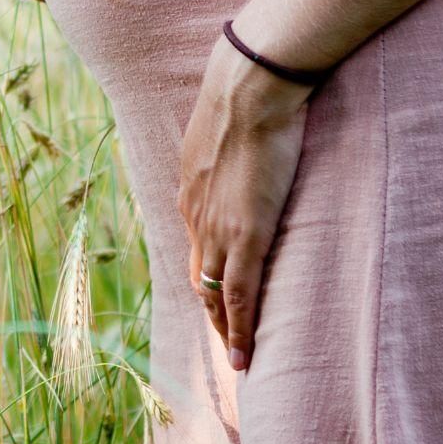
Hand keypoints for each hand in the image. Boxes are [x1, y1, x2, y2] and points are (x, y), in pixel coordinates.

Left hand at [177, 34, 313, 369]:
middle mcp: (196, 217)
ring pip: (215, 293)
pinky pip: (239, 293)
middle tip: (225, 343)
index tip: (217, 300)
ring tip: (237, 357)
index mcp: (192, 193)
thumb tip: (249, 140)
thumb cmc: (249, 95)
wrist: (250, 86)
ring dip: (224, 328)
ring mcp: (217, 229)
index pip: (198, 249)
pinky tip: (245, 356)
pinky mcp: (244, 234)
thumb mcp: (230, 128)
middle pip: (200, 278)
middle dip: (211, 312)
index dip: (208, 278)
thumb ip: (233, 147)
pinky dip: (240, 328)